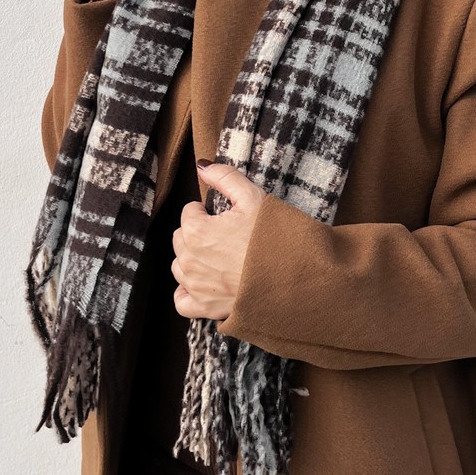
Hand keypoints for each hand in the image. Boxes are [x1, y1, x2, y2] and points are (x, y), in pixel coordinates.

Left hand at [170, 161, 265, 320]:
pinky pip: (182, 301)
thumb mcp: (253, 197)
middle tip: (226, 236)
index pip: (189, 213)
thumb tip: (203, 166)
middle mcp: (189, 260)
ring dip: (194, 260)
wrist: (295, 278)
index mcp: (196, 231)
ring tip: (220, 259)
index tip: (226, 218)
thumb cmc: (275, 238)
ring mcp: (196, 287)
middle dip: (198, 234)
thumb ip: (224, 177)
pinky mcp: (205, 308)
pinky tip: (205, 283)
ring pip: (180, 267)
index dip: (207, 212)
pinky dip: (188, 292)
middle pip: (181, 239)